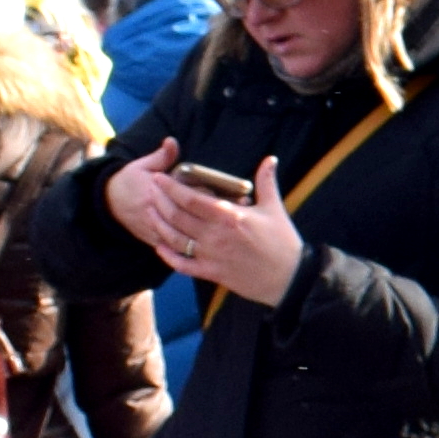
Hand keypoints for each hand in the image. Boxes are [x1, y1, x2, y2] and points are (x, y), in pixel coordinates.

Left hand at [109, 154, 302, 306]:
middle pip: (177, 216)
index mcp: (229, 216)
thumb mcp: (275, 208)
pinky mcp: (212, 273)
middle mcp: (215, 235)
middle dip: (159, 201)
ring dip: (158, 225)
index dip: (171, 187)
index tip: (159, 178)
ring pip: (174, 239)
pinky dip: (168, 256)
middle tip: (150, 190)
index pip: (191, 198)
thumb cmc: (283, 242)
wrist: (289, 278)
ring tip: (149, 213)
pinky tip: (160, 246)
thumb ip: (267, 181)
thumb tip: (270, 159)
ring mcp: (211, 256)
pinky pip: (182, 265)